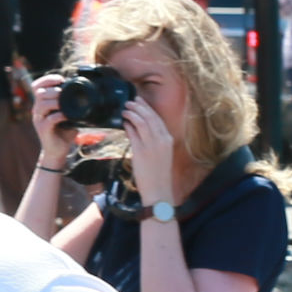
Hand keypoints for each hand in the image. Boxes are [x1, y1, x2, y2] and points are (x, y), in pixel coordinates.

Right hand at [26, 74, 72, 165]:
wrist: (57, 152)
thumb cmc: (64, 132)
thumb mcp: (68, 115)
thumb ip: (72, 105)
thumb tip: (85, 94)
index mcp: (42, 104)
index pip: (37, 86)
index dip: (47, 79)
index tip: (60, 79)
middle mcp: (38, 110)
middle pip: (39, 92)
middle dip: (53, 90)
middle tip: (64, 92)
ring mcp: (39, 119)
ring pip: (42, 104)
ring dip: (55, 101)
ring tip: (65, 103)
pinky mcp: (43, 129)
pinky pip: (49, 119)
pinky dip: (59, 115)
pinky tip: (67, 116)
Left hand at [119, 99, 182, 213]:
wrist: (159, 191)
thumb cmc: (159, 174)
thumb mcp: (161, 153)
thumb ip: (153, 140)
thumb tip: (138, 127)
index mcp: (168, 139)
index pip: (157, 118)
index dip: (147, 107)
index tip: (139, 101)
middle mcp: (161, 140)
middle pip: (149, 116)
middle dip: (138, 106)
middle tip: (129, 101)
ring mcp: (151, 145)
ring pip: (141, 122)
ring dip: (131, 113)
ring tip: (124, 109)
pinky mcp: (140, 151)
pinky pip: (133, 133)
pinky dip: (128, 125)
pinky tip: (123, 123)